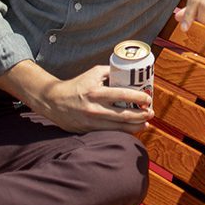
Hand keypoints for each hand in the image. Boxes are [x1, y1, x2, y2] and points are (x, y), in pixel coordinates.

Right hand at [23, 64, 151, 133]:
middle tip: (151, 113)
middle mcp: (94, 108)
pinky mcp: (88, 130)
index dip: (139, 98)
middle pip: (123, 116)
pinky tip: (131, 130)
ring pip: (117, 128)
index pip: (123, 95)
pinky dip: (121, 132)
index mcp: (96, 92)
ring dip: (134, 127)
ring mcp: (91, 121)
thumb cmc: (77, 84)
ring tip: (145, 124)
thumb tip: (132, 72)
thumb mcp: (94, 73)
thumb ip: (112, 72)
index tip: (148, 99)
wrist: (53, 101)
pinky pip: (108, 132)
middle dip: (141, 116)